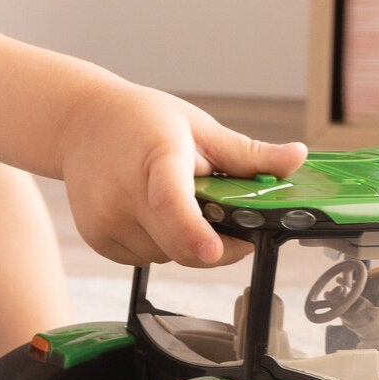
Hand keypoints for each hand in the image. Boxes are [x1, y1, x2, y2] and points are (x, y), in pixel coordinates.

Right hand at [57, 81, 306, 267]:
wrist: (80, 123)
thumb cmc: (142, 121)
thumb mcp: (199, 127)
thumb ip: (249, 152)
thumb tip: (298, 157)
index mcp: (156, 156)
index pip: (171, 200)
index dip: (194, 230)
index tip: (214, 249)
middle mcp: (123, 192)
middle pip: (179, 244)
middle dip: (215, 244)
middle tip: (230, 224)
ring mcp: (105, 218)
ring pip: (166, 256)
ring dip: (184, 243)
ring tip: (177, 203)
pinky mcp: (96, 238)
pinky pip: (144, 259)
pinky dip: (159, 244)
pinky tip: (152, 214)